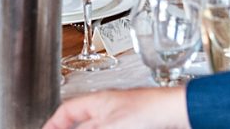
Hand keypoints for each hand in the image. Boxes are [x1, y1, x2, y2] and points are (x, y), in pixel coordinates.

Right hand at [43, 87, 189, 128]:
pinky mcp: (132, 126)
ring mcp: (121, 120)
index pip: (66, 110)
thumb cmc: (149, 110)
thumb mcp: (108, 125)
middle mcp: (108, 110)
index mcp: (98, 102)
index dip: (53, 123)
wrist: (176, 114)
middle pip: (80, 123)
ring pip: (95, 127)